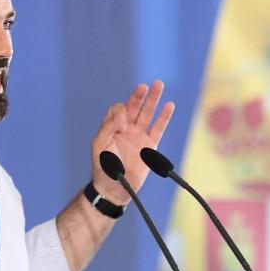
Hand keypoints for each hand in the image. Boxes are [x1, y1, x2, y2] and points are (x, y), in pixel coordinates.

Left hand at [90, 80, 174, 204]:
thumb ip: (108, 128)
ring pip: (147, 113)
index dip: (121, 112)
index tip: (122, 125)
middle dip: (139, 95)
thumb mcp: (100, 145)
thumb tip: (123, 116)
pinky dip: (164, 117)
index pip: (118, 109)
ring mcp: (139, 136)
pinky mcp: (150, 146)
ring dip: (152, 99)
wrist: (115, 187)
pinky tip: (169, 105)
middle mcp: (126, 129)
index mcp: (112, 127)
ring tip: (159, 84)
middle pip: (134, 106)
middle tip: (144, 86)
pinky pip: (158, 128)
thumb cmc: (103, 167)